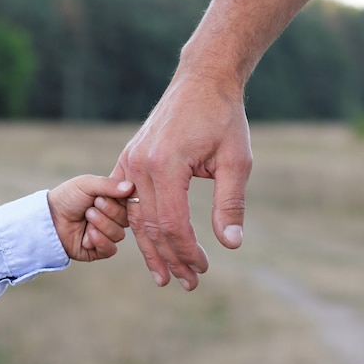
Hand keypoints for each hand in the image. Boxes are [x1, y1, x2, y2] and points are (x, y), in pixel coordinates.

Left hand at [48, 175, 133, 261]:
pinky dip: (100, 241)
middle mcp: (113, 218)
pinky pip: (110, 249)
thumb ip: (109, 184)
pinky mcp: (99, 250)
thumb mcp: (87, 184)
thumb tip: (131, 187)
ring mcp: (107, 234)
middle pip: (127, 220)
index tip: (109, 194)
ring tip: (86, 217)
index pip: (132, 203)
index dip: (124, 200)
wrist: (49, 218)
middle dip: (109, 212)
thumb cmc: (67, 197)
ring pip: (119, 235)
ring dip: (101, 225)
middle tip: (92, 206)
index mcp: (114, 200)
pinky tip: (88, 234)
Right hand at [111, 69, 251, 289]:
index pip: (172, 224)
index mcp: (166, 165)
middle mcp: (140, 165)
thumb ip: (231, 203)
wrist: (202, 80)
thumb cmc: (224, 118)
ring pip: (136, 218)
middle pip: (151, 227)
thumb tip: (231, 244)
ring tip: (165, 277)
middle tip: (188, 283)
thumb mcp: (236, 160)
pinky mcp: (128, 159)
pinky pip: (127, 202)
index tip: (203, 269)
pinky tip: (147, 246)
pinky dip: (138, 226)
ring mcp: (129, 162)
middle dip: (171, 258)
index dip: (187, 252)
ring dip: (151, 249)